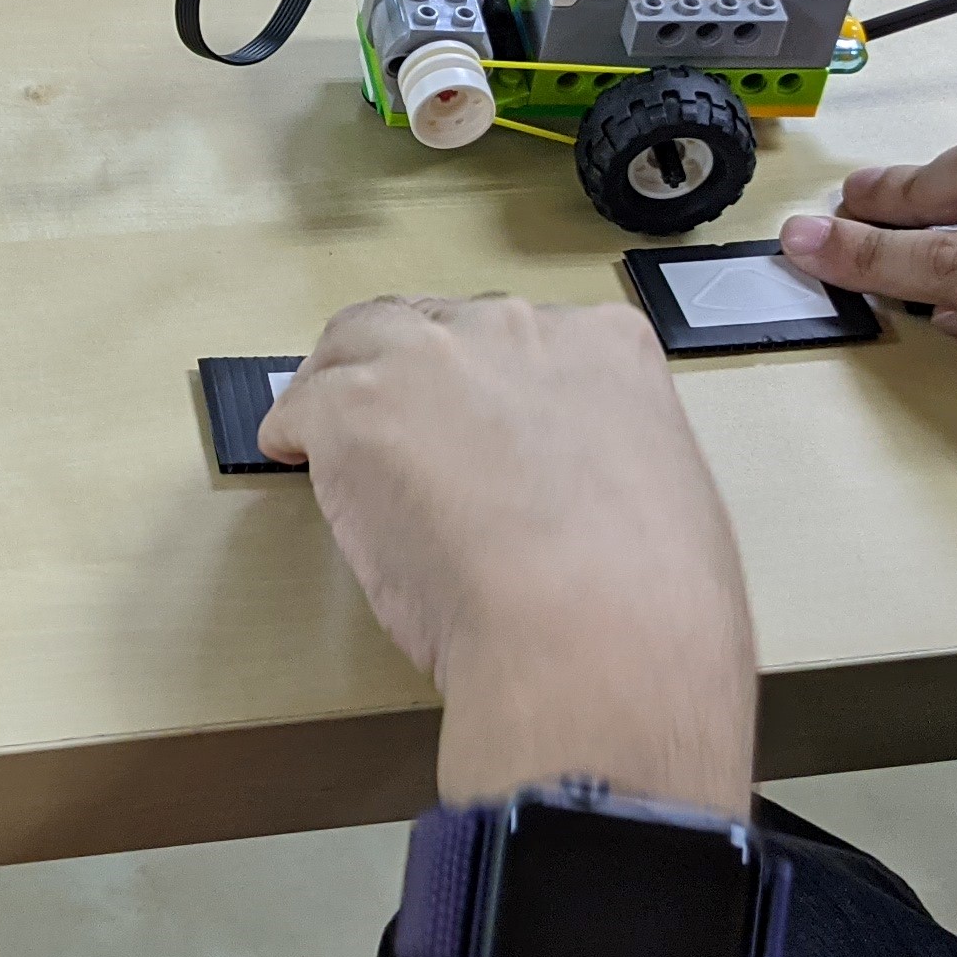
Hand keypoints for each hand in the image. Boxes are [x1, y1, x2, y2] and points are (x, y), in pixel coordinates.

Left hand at [260, 297, 754, 807]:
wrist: (595, 631)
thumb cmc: (648, 600)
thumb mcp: (663, 494)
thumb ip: (605, 463)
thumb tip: (571, 494)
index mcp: (604, 345)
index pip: (525, 335)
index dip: (487, 379)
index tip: (470, 414)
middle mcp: (516, 329)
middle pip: (438, 325)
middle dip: (412, 369)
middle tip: (392, 421)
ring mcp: (429, 360)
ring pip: (360, 344)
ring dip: (342, 383)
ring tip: (325, 429)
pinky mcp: (356, 410)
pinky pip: (302, 407)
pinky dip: (295, 432)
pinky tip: (292, 458)